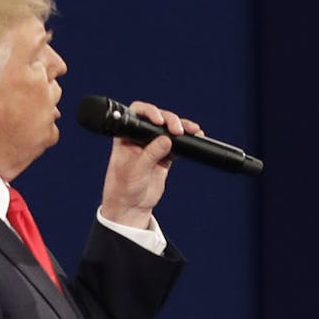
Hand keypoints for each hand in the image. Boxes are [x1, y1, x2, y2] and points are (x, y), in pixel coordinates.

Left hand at [99, 100, 201, 228]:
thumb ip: (151, 154)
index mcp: (126, 136)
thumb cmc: (123, 188)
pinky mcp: (164, 156)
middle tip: (179, 130)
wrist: (131, 206)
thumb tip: (167, 139)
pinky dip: (187, 141)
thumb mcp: (136, 170)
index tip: (159, 121)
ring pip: (169, 130)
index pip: (137, 114)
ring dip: (181, 128)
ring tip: (193, 130)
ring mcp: (153, 146)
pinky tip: (195, 138)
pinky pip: (177, 144)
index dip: (149, 112)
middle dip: (170, 120)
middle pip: (157, 120)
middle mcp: (139, 138)